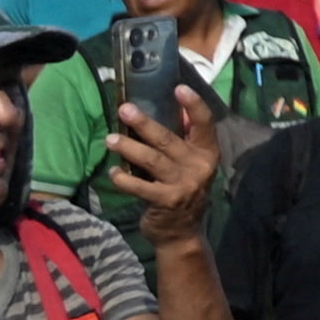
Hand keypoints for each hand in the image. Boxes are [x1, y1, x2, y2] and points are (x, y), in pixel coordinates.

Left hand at [106, 88, 219, 228]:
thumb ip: (187, 140)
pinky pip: (140, 186)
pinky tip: (113, 172)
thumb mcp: (193, 164)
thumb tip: (178, 111)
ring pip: (152, 160)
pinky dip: (124, 179)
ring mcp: (183, 184)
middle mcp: (199, 166)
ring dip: (129, 148)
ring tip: (110, 139)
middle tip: (125, 109)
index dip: (194, 105)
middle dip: (145, 123)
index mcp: (208, 152)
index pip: (205, 123)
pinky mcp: (165, 200)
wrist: (182, 232)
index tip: (179, 88)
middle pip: (169, 140)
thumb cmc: (184, 189)